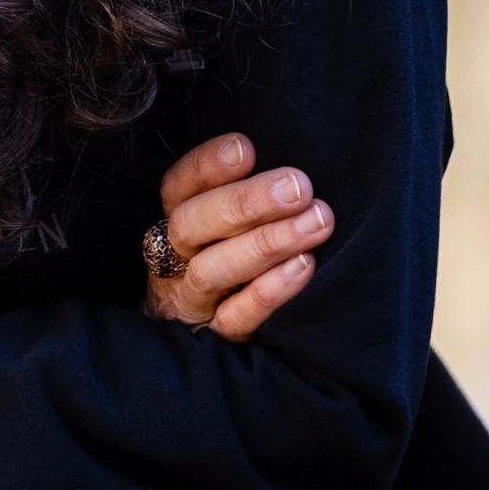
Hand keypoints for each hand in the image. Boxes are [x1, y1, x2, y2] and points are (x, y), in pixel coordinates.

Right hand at [141, 131, 334, 340]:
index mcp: (175, 217)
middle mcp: (173, 258)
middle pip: (191, 224)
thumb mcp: (224, 217)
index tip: (245, 149)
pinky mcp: (212, 339)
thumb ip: (244, 190)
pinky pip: (233, 319)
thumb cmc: (227, 253)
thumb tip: (287, 165)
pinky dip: (268, 293)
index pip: (178, 185)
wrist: (195, 340)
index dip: (206, 166)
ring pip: (212, 270)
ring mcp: (190, 300)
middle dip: (246, 202)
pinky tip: (303, 267)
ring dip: (266, 243)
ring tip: (315, 223)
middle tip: (298, 186)